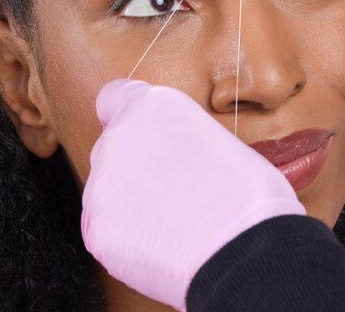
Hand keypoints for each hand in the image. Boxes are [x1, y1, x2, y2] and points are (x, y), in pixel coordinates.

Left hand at [81, 79, 304, 311]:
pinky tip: (162, 248)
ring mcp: (102, 182)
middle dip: (133, 167)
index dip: (127, 118)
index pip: (111, 98)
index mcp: (151, 105)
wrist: (243, 247)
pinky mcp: (96, 227)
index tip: (140, 136)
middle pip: (112, 149)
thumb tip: (172, 157)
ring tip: (174, 224)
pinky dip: (127, 241)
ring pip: (107, 192)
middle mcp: (118, 136)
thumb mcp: (216, 138)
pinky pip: (107, 231)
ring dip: (131, 205)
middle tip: (172, 191)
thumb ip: (177, 138)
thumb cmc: (248, 193)